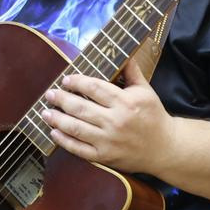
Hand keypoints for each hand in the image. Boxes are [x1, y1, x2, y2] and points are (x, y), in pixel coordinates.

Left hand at [39, 62, 170, 172]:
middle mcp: (115, 121)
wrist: (165, 148)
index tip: (66, 80)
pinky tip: (54, 132)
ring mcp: (108, 141)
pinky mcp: (104, 157)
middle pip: (81, 108)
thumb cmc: (154, 116)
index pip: (95, 88)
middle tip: (49, 94)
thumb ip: (132, 72)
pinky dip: (64, 141)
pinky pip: (79, 149)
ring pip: (76, 128)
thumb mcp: (145, 91)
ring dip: (57, 119)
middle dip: (61, 100)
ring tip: (45, 113)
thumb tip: (123, 52)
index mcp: (125, 102)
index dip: (77, 82)